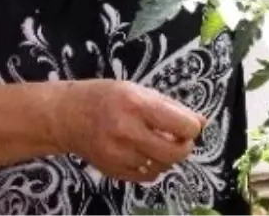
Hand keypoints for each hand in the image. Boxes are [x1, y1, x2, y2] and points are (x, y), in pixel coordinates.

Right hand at [52, 79, 207, 181]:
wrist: (66, 116)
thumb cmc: (106, 97)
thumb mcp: (138, 90)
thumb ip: (171, 107)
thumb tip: (202, 122)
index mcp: (137, 105)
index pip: (182, 125)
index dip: (192, 127)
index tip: (189, 125)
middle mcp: (128, 132)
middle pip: (175, 153)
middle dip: (184, 147)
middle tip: (179, 139)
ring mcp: (119, 154)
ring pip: (162, 167)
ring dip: (168, 158)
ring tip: (158, 143)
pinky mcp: (113, 171)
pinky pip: (147, 177)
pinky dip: (152, 167)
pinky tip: (144, 153)